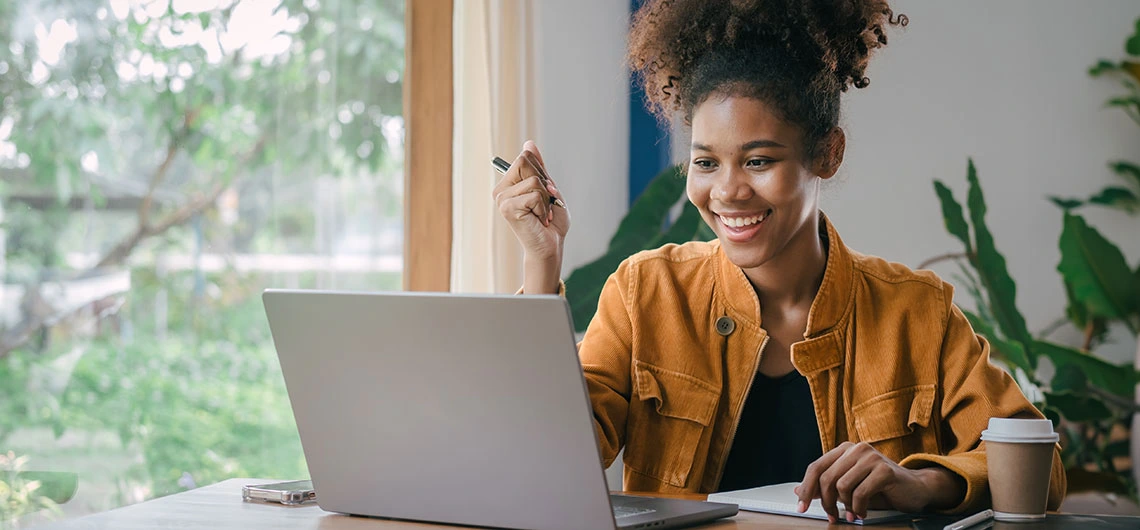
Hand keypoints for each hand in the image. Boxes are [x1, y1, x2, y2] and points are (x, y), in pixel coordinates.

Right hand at [492, 140, 569, 293]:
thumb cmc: (550, 221)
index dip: (542, 172)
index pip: (525, 156)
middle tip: (544, 203)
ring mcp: (502, 199)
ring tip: (542, 214)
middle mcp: (501, 190)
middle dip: (544, 182)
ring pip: (533, 180)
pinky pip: (534, 195)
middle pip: (525, 162)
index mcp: (509, 183)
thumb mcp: (547, 188)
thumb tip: (529, 143)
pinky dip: (543, 208)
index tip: (546, 192)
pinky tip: (539, 220)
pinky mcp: (507, 208)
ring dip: (545, 198)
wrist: (551, 245)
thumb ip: (538, 167)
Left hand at [794, 442, 964, 522]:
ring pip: (841, 486)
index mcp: (844, 450)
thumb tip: (798, 490)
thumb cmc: (881, 487)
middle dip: (826, 502)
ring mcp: (871, 457)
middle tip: (832, 517)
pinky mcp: (884, 469)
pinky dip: (859, 508)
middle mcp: (856, 449)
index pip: (816, 467)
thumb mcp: (849, 487)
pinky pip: (860, 493)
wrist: (915, 488)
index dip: (806, 489)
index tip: (801, 507)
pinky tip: (862, 513)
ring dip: (845, 507)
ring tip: (853, 514)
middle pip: (826, 478)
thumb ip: (825, 487)